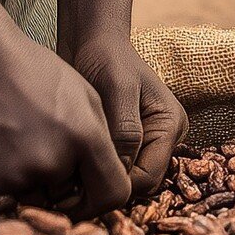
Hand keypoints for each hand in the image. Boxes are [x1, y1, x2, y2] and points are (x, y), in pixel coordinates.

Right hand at [0, 26, 131, 216]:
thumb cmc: (33, 73)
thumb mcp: (85, 96)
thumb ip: (101, 141)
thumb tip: (103, 179)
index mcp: (84, 139)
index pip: (113, 195)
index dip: (104, 196)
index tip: (90, 189)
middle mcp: (52, 163)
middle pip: (67, 197)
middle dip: (60, 181)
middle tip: (40, 144)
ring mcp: (16, 176)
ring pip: (33, 197)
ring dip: (30, 180)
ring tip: (16, 139)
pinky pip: (2, 195)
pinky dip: (1, 178)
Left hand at [65, 33, 187, 197]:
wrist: (92, 41)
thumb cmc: (107, 58)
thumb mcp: (118, 89)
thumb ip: (125, 130)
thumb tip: (121, 173)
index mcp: (171, 125)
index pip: (148, 177)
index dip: (116, 187)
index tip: (78, 191)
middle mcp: (162, 139)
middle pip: (138, 184)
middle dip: (106, 189)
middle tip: (66, 194)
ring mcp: (144, 142)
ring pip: (123, 181)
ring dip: (97, 183)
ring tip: (64, 182)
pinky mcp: (124, 143)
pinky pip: (111, 169)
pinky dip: (91, 173)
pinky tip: (66, 170)